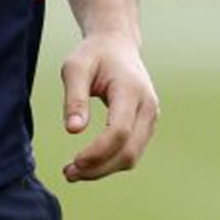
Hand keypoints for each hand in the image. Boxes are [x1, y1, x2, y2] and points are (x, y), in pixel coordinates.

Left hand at [59, 32, 157, 182]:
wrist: (117, 45)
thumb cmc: (93, 55)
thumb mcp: (75, 68)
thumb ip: (74, 98)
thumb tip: (73, 130)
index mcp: (131, 90)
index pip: (119, 131)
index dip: (97, 152)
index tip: (73, 162)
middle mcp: (148, 106)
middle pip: (128, 151)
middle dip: (98, 168)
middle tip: (68, 174)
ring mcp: (151, 118)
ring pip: (131, 157)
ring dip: (103, 170)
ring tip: (72, 173)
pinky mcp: (146, 126)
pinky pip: (131, 152)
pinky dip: (109, 162)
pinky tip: (87, 164)